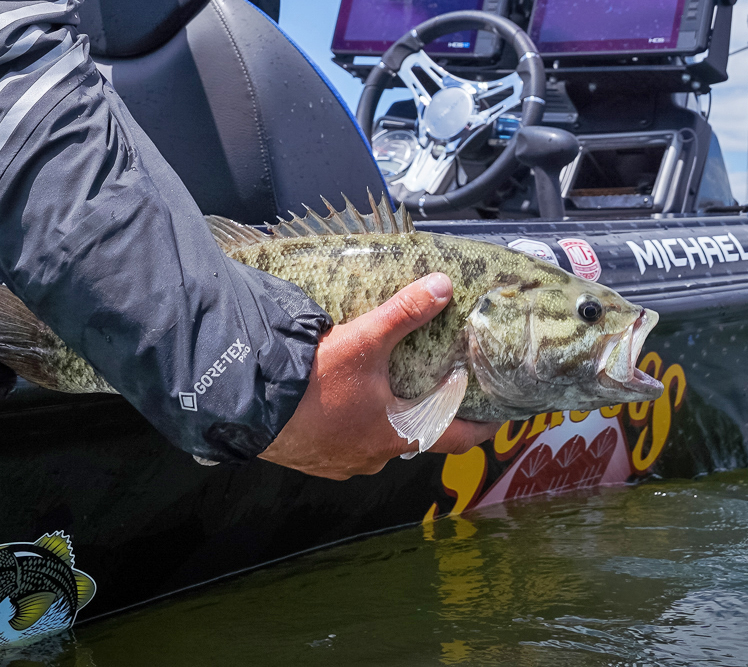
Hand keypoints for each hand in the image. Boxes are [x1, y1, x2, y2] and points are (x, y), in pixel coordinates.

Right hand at [258, 273, 499, 479]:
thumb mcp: (364, 340)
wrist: (250, 406)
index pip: (458, 438)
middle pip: (417, 435)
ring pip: (380, 439)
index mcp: (399, 435)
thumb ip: (405, 312)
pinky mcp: (315, 459)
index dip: (482, 425)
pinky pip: (347, 442)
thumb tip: (443, 285)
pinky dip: (355, 422)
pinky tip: (344, 399)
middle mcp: (376, 457)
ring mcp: (344, 462)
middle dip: (427, 410)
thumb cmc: (313, 383)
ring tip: (388, 385)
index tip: (497, 412)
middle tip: (437, 382)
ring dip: (387, 417)